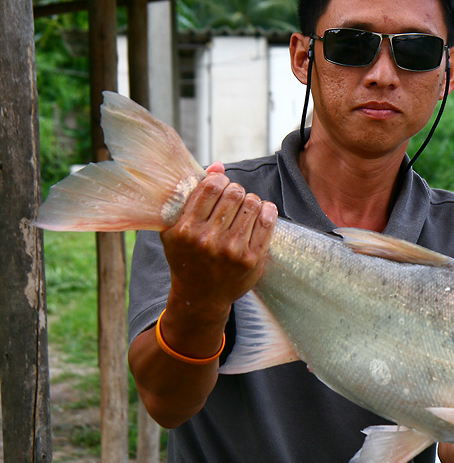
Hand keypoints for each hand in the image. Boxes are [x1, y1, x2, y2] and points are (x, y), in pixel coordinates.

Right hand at [161, 163, 277, 322]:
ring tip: (245, 207)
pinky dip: (267, 210)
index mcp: (185, 230)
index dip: (219, 180)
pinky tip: (262, 211)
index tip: (220, 185)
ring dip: (251, 200)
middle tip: (234, 197)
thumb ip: (194, 195)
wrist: (201, 296)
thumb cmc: (188, 256)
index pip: (210, 187)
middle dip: (236, 190)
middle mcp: (208, 240)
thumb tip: (218, 166)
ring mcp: (232, 250)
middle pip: (234, 193)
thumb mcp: (178, 228)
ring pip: (252, 203)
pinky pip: (267, 220)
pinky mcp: (252, 258)